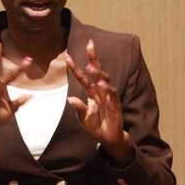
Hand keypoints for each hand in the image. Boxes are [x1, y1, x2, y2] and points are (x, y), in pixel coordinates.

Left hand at [66, 40, 133, 165]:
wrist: (109, 139)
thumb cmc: (96, 126)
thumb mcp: (83, 118)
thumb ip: (78, 108)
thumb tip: (70, 98)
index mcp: (91, 93)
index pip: (83, 77)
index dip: (76, 67)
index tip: (68, 56)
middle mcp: (100, 91)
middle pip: (97, 72)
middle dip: (93, 59)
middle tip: (89, 45)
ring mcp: (109, 97)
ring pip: (104, 81)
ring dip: (98, 73)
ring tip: (91, 66)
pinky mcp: (115, 105)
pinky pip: (111, 95)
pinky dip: (106, 89)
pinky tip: (101, 84)